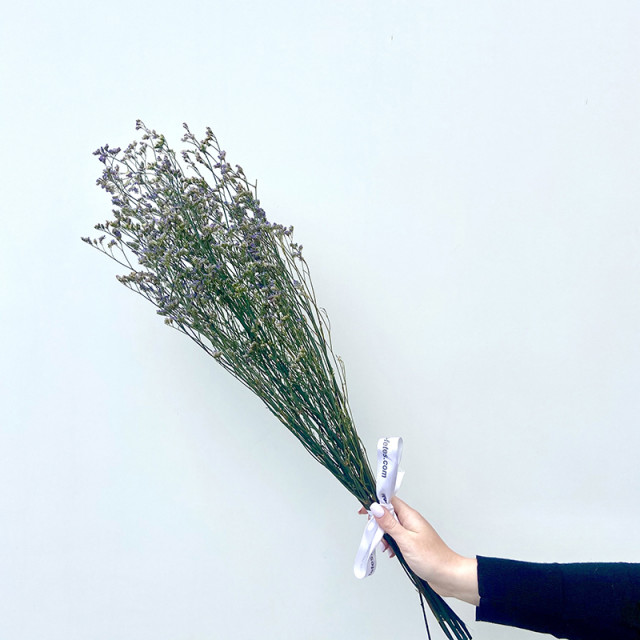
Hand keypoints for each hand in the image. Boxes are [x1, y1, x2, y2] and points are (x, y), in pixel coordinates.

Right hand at [362, 497, 479, 605]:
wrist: (448, 576)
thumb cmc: (431, 558)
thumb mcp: (406, 540)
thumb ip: (390, 524)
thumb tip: (375, 507)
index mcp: (410, 516)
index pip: (389, 500)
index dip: (375, 503)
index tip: (363, 511)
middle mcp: (411, 521)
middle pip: (388, 514)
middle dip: (379, 524)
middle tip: (376, 535)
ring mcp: (412, 532)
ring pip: (391, 528)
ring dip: (384, 537)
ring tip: (386, 548)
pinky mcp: (412, 543)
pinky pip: (396, 538)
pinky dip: (391, 545)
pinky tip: (392, 553)